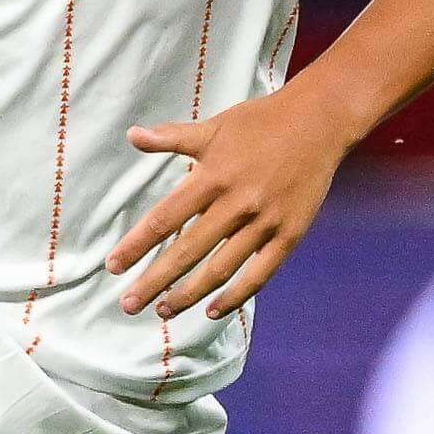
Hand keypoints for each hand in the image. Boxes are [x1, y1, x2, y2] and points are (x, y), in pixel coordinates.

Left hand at [112, 81, 350, 318]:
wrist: (320, 122)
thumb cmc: (259, 124)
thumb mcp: (213, 127)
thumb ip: (171, 138)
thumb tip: (131, 135)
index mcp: (212, 178)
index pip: (164, 219)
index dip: (136, 246)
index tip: (113, 267)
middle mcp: (237, 203)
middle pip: (188, 251)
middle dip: (155, 281)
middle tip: (129, 305)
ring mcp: (265, 222)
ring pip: (221, 268)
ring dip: (190, 294)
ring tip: (164, 311)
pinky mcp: (290, 234)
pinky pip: (260, 273)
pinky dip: (237, 295)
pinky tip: (212, 311)